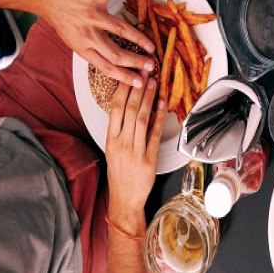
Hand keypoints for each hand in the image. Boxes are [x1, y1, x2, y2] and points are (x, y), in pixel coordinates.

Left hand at [38, 0, 155, 87]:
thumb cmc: (56, 12)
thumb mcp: (71, 36)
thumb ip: (89, 45)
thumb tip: (108, 56)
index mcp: (82, 46)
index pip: (106, 67)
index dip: (125, 76)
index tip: (140, 82)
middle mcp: (87, 34)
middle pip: (116, 54)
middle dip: (136, 62)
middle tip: (151, 66)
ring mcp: (90, 14)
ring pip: (120, 29)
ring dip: (139, 38)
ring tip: (151, 45)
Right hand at [106, 77, 164, 232]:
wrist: (124, 199)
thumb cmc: (120, 173)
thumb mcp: (113, 149)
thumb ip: (120, 129)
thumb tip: (128, 106)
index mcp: (110, 139)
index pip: (115, 109)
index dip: (123, 89)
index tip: (129, 75)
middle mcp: (121, 143)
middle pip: (130, 110)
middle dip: (138, 89)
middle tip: (146, 73)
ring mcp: (135, 151)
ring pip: (142, 119)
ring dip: (149, 99)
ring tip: (154, 83)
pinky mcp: (149, 159)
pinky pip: (154, 135)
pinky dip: (159, 118)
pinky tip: (163, 105)